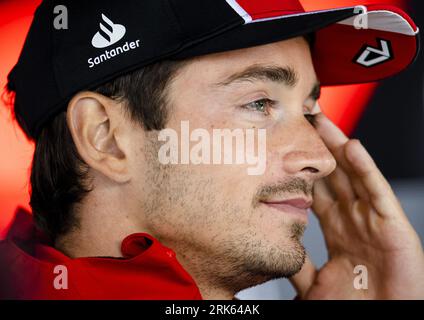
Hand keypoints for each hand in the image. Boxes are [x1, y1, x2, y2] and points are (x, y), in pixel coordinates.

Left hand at [289, 113, 423, 298]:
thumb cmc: (354, 309)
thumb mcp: (314, 283)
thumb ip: (297, 263)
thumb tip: (276, 249)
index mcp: (336, 230)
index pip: (317, 191)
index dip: (303, 170)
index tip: (286, 150)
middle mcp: (354, 219)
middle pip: (334, 175)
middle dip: (319, 149)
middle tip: (303, 122)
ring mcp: (373, 220)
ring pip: (353, 175)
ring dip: (338, 148)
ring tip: (323, 122)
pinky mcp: (392, 226)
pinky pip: (377, 192)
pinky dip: (365, 169)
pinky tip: (352, 148)